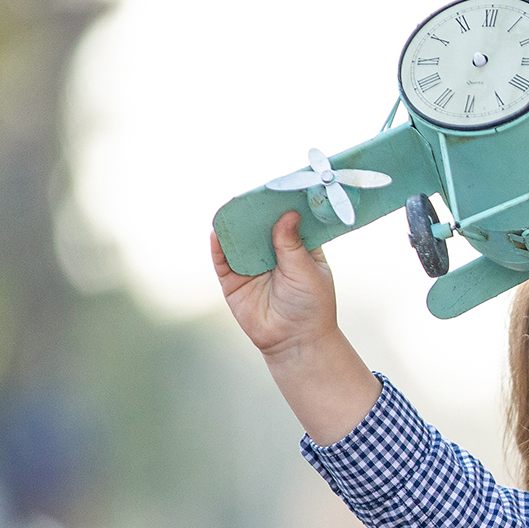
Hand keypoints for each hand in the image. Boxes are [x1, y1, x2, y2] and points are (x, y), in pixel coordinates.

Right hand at [212, 211, 379, 441]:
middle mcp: (271, 252)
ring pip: (238, 239)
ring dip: (234, 223)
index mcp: (297, 246)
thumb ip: (292, 244)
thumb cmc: (310, 306)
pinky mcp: (232, 280)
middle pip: (258, 224)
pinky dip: (218, 245)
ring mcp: (250, 265)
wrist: (295, 341)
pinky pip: (222, 259)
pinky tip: (217, 232)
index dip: (282, 203)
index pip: (287, 218)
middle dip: (254, 210)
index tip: (279, 186)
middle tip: (250, 193)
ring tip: (231, 207)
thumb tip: (286, 214)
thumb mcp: (306, 271)